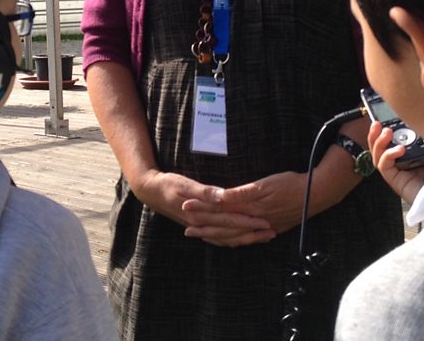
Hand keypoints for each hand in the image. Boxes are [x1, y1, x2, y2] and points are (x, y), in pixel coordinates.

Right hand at [135, 170, 274, 246]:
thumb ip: (205, 192)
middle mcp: (201, 224)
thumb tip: (223, 197)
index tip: (265, 222)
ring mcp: (199, 227)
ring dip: (245, 238)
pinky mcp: (198, 226)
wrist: (151, 191)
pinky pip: (217, 238)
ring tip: (264, 237)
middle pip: (231, 232)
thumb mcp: (185, 184)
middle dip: (252, 233)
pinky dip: (231, 240)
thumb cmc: (169, 184)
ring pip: (226, 238)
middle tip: (272, 232)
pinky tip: (241, 240)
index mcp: (200, 214)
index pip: (229, 220)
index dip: (248, 222)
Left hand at [181, 171, 307, 244]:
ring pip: (235, 236)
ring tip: (202, 237)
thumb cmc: (291, 184)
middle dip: (205, 228)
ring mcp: (264, 227)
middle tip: (186, 230)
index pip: (220, 210)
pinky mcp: (271, 228)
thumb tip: (220, 197)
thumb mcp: (265, 185)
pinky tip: (230, 240)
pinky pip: (248, 238)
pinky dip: (236, 240)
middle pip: (225, 227)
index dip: (202, 209)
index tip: (185, 206)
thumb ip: (241, 193)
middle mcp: (255, 221)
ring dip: (217, 236)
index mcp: (251, 209)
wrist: (318, 193)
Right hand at [368, 120, 423, 203]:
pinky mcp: (397, 183)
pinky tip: (399, 150)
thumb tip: (423, 121)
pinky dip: (387, 156)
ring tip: (385, 132)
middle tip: (377, 124)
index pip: (396, 142)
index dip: (390, 131)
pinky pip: (384, 167)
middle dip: (377, 135)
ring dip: (378, 143)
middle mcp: (407, 165)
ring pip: (379, 157)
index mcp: (417, 155)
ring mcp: (401, 174)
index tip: (390, 119)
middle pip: (383, 149)